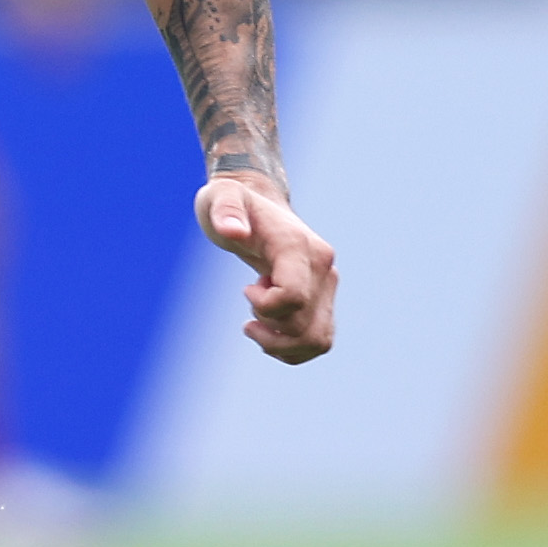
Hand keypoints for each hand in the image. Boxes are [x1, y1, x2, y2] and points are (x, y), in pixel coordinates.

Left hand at [197, 173, 335, 364]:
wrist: (258, 205)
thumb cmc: (234, 202)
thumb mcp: (219, 197)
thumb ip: (225, 210)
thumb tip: (232, 231)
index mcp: (300, 247)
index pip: (293, 297)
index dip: (264, 305)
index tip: (246, 288)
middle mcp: (323, 267)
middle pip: (304, 326)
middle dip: (268, 329)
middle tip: (249, 305)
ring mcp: (328, 284)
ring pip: (318, 341)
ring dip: (281, 346)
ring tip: (256, 326)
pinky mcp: (325, 298)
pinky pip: (319, 340)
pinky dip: (292, 349)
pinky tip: (267, 333)